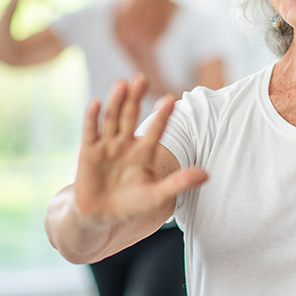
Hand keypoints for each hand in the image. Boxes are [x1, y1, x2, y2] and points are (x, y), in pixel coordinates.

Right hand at [73, 76, 206, 222]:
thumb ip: (180, 182)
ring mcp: (106, 145)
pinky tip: (96, 102)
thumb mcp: (157, 196)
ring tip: (122, 84)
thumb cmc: (131, 205)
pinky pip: (90, 131)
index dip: (162, 115)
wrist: (100, 216)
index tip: (171, 99)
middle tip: (142, 79)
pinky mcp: (88, 151)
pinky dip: (92, 117)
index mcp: (144, 151)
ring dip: (116, 102)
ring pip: (112, 119)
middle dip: (136, 98)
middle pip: (131, 116)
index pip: (156, 129)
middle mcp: (126, 143)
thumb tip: (207, 175)